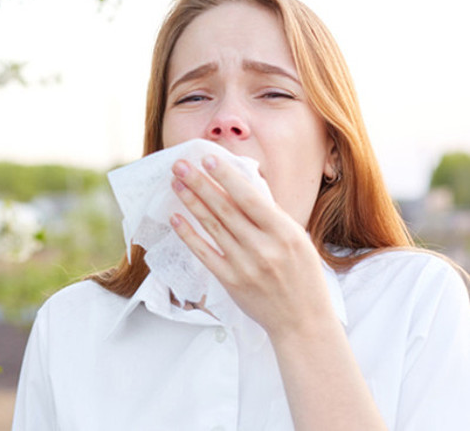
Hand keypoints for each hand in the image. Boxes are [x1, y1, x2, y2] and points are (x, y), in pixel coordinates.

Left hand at [169, 154, 334, 338]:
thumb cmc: (303, 276)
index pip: (250, 198)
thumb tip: (242, 187)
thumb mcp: (298, 240)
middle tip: (181, 164)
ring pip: (212, 227)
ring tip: (176, 183)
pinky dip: (189, 234)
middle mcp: (264, 248)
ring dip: (191, 203)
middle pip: (225, 209)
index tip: (208, 158)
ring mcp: (245, 266)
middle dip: (200, 183)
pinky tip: (176, 218)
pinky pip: (204, 253)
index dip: (227, 177)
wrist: (303, 321)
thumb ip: (271, 216)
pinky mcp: (231, 281)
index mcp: (285, 233)